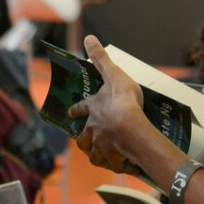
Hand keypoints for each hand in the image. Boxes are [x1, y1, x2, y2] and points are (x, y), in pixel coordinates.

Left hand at [68, 36, 145, 171]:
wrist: (131, 128)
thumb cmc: (123, 101)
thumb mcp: (113, 74)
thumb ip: (101, 58)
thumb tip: (88, 38)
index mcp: (93, 109)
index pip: (81, 108)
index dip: (76, 109)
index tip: (71, 111)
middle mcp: (93, 129)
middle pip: (83, 137)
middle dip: (82, 139)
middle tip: (83, 141)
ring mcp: (102, 145)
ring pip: (93, 153)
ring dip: (94, 154)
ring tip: (98, 156)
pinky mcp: (112, 158)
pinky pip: (110, 164)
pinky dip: (113, 164)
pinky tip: (117, 165)